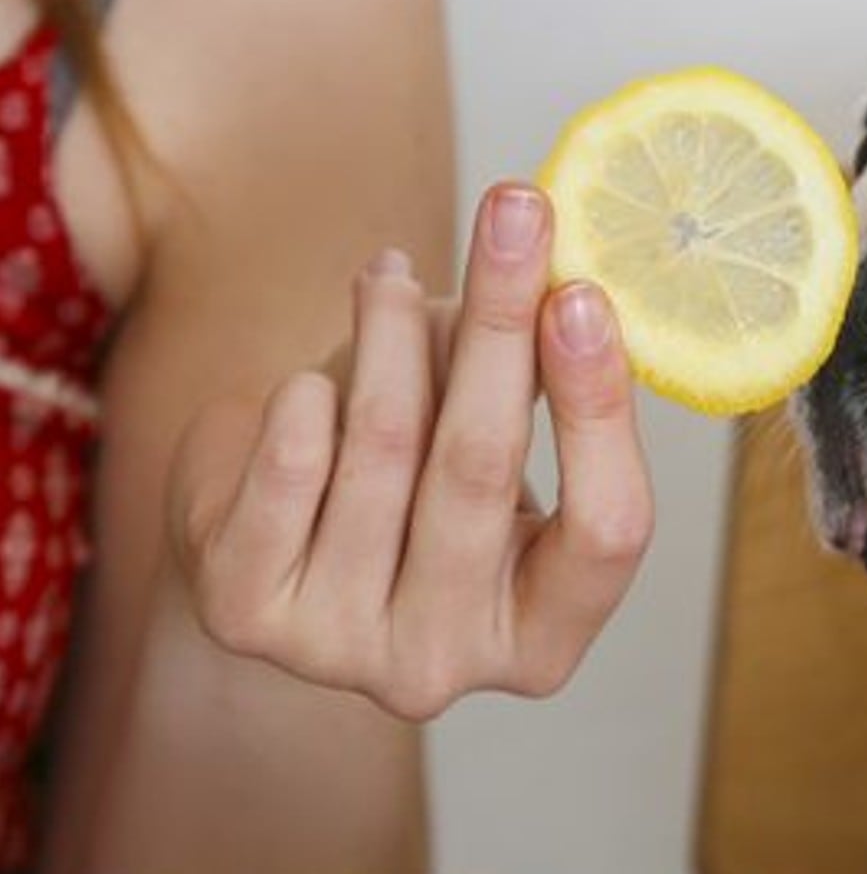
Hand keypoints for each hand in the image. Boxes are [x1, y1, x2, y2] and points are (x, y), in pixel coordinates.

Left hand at [168, 183, 655, 719]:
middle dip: (500, 322)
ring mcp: (345, 652)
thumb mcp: (493, 436)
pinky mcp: (250, 613)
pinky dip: (307, 396)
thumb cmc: (415, 481)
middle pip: (485, 471)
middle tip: (515, 210)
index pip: (609, 531)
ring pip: (383, 448)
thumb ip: (530, 372)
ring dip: (393, 333)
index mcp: (545, 636)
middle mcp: (451, 663)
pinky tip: (315, 377)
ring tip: (392, 274)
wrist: (274, 542)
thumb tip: (548, 266)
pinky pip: (291, 465)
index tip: (583, 295)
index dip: (599, 412)